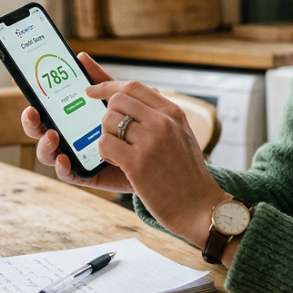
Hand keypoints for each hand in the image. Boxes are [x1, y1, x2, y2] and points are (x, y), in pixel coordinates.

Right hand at [22, 53, 133, 194]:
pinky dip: (61, 167)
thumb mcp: (119, 99)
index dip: (32, 94)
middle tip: (33, 112)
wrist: (158, 156)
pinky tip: (65, 159)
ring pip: (47, 152)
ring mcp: (73, 155)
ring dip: (44, 144)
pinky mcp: (84, 174)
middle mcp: (68, 135)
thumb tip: (82, 57)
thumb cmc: (134, 125)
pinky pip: (67, 174)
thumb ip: (101, 81)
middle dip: (30, 121)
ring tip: (53, 136)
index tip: (21, 80)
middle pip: (39, 129)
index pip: (46, 105)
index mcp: (72, 116)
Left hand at [86, 77, 227, 247]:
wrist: (199, 206)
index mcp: (173, 112)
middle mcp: (163, 122)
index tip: (92, 90)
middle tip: (113, 134)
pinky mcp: (138, 163)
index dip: (108, 85)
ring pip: (108, 122)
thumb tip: (136, 93)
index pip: (133, 86)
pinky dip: (105, 153)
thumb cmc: (187, 173)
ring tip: (120, 153)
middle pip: (117, 101)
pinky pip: (105, 144)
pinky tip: (117, 163)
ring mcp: (151, 142)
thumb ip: (160, 114)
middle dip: (107, 117)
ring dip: (106, 137)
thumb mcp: (181, 134)